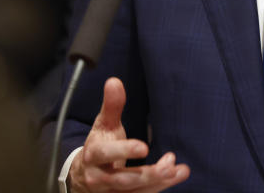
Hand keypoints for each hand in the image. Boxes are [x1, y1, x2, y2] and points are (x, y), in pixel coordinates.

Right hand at [68, 77, 189, 192]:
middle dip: (147, 173)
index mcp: (93, 155)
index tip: (144, 147)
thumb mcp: (103, 125)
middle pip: (122, 179)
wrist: (84, 176)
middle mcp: (99, 177)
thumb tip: (114, 82)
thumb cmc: (99, 145)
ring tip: (179, 170)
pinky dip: (160, 187)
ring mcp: (110, 192)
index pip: (106, 153)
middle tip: (169, 165)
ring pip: (135, 190)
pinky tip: (176, 175)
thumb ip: (111, 106)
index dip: (124, 151)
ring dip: (159, 181)